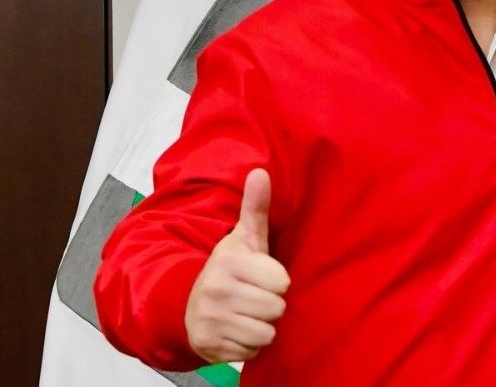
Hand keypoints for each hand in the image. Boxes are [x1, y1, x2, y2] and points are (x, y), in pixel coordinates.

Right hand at [184, 168, 289, 363]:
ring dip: (262, 326)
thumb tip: (261, 172)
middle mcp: (216, 292)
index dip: (277, 280)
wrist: (187, 305)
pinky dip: (248, 344)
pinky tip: (236, 329)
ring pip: (266, 332)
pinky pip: (252, 351)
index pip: (282, 281)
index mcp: (228, 263)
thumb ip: (255, 208)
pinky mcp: (210, 348)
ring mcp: (211, 322)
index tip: (262, 276)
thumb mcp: (243, 239)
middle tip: (254, 296)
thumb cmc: (228, 270)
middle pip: (276, 308)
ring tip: (246, 313)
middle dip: (270, 304)